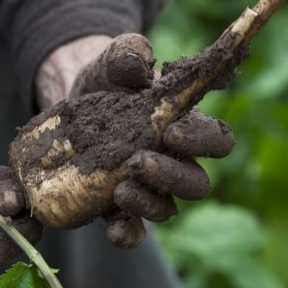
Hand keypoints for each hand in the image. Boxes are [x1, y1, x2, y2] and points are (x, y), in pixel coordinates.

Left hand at [35, 34, 234, 247]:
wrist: (69, 102)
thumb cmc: (107, 79)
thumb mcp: (114, 60)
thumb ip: (129, 53)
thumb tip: (139, 58)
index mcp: (186, 126)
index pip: (218, 141)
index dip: (203, 141)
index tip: (172, 131)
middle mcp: (174, 163)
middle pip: (196, 184)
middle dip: (172, 176)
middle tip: (139, 161)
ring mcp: (148, 189)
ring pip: (167, 210)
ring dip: (148, 202)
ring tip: (120, 189)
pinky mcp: (119, 208)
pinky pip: (133, 231)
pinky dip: (127, 234)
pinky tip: (114, 231)